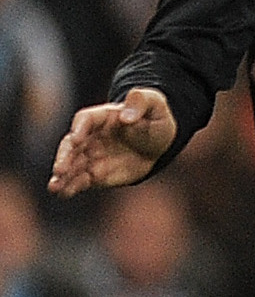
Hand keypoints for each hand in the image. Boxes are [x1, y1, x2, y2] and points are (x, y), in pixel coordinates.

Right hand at [49, 88, 177, 194]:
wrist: (158, 145)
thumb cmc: (155, 120)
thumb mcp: (155, 105)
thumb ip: (141, 102)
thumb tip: (126, 116)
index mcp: (103, 116)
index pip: (86, 119)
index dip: (79, 128)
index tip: (76, 139)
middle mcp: (90, 136)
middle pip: (71, 145)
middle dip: (64, 157)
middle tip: (59, 170)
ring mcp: (91, 155)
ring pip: (72, 165)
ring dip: (62, 176)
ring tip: (54, 187)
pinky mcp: (95, 173)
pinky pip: (81, 180)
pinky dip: (72, 186)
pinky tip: (64, 194)